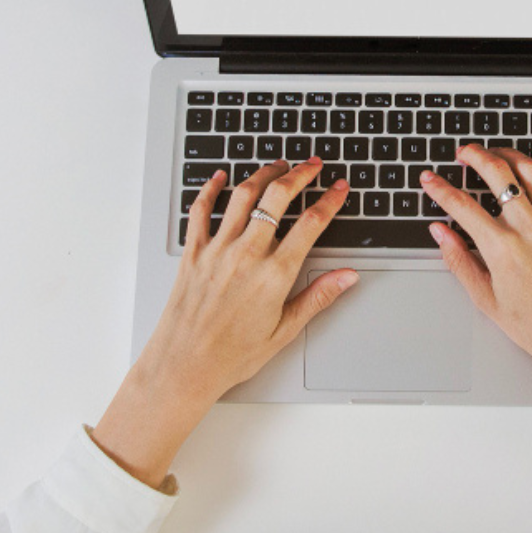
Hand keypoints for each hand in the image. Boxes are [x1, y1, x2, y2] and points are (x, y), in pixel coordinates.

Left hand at [90, 158, 356, 485]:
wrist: (185, 367)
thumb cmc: (232, 355)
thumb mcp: (285, 330)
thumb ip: (318, 297)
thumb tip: (347, 277)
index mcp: (275, 275)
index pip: (311, 224)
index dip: (330, 200)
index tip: (340, 187)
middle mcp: (247, 255)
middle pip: (278, 198)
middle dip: (300, 175)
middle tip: (312, 165)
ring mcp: (217, 250)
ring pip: (242, 195)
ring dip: (263, 174)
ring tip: (277, 166)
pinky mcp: (193, 253)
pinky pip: (200, 210)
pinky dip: (210, 189)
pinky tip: (219, 177)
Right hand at [420, 145, 531, 397]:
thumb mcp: (486, 299)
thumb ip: (459, 260)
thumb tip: (440, 232)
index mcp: (502, 249)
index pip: (461, 205)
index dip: (440, 188)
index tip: (430, 179)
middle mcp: (530, 229)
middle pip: (497, 173)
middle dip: (474, 155)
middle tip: (463, 153)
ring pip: (531, 171)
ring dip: (509, 154)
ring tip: (496, 153)